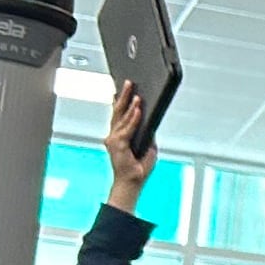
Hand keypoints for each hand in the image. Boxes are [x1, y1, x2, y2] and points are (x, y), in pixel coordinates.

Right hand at [104, 82, 155, 211]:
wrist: (132, 181)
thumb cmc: (138, 167)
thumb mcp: (148, 146)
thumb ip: (147, 133)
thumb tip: (151, 120)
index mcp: (119, 135)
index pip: (119, 114)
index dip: (121, 100)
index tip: (123, 87)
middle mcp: (114, 135)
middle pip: (118, 111)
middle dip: (124, 96)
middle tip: (128, 82)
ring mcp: (114, 139)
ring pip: (122, 118)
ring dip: (130, 104)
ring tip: (136, 93)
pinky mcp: (118, 144)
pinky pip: (128, 128)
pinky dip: (134, 118)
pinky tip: (138, 109)